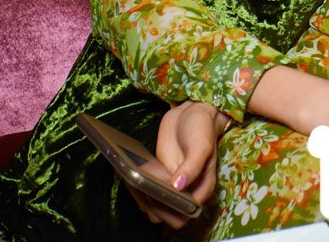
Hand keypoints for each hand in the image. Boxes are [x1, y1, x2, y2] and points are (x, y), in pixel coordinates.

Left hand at [133, 101, 222, 228]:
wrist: (190, 113)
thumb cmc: (202, 129)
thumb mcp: (201, 145)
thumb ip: (192, 166)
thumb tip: (179, 186)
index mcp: (202, 188)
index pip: (185, 214)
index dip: (170, 212)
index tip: (157, 196)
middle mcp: (187, 192)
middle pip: (167, 215)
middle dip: (152, 206)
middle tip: (140, 188)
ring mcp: (171, 186)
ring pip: (154, 206)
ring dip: (140, 199)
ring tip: (129, 179)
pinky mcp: (158, 178)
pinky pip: (146, 190)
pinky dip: (136, 187)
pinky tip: (126, 174)